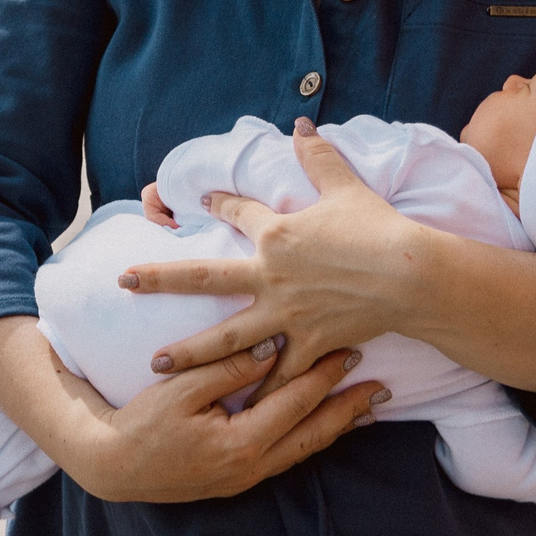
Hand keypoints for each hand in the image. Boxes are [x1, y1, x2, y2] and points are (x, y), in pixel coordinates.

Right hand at [63, 335, 386, 503]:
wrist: (113, 467)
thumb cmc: (142, 423)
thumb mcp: (180, 389)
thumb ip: (228, 368)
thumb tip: (272, 346)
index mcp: (241, 442)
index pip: (295, 402)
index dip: (325, 375)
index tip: (351, 350)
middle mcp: (253, 466)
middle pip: (314, 434)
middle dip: (349, 409)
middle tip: (383, 386)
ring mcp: (247, 477)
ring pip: (305, 450)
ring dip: (337, 427)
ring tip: (369, 409)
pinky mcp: (239, 478)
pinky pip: (288, 456)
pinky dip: (312, 438)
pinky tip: (325, 429)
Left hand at [121, 120, 430, 401]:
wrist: (411, 275)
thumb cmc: (379, 228)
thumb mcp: (345, 186)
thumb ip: (318, 156)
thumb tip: (302, 123)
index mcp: (276, 234)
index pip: (236, 212)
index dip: (217, 203)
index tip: (199, 201)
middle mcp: (270, 275)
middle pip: (203, 277)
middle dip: (160, 279)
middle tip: (123, 281)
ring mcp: (286, 313)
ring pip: (227, 337)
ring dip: (190, 351)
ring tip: (156, 364)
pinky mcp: (309, 343)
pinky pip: (280, 374)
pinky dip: (261, 393)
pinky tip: (238, 412)